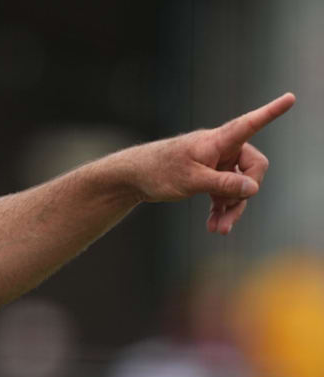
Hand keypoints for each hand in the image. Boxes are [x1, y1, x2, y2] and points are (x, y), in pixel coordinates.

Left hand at [131, 92, 294, 234]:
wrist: (134, 178)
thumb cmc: (159, 171)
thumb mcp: (192, 180)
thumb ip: (223, 184)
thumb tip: (253, 188)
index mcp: (218, 140)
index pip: (250, 123)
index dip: (271, 112)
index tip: (290, 97)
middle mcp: (221, 149)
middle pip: (252, 169)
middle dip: (245, 193)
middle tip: (228, 213)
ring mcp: (216, 163)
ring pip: (238, 186)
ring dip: (232, 208)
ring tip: (219, 229)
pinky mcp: (208, 176)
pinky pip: (225, 193)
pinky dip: (221, 208)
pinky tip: (214, 226)